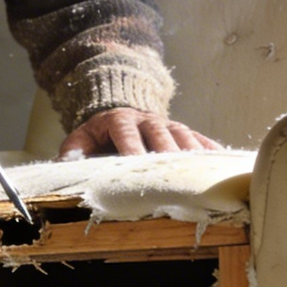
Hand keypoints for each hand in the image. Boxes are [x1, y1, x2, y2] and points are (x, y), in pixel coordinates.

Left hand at [59, 109, 218, 157]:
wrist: (120, 114)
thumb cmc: (99, 136)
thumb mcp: (80, 140)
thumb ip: (71, 152)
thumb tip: (64, 163)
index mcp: (119, 119)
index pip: (125, 131)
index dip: (131, 146)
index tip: (136, 162)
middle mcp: (147, 120)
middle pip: (159, 133)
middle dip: (166, 151)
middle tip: (172, 170)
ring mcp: (168, 125)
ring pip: (183, 136)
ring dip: (192, 153)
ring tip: (199, 172)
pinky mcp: (183, 133)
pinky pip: (200, 140)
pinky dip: (211, 152)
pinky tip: (222, 166)